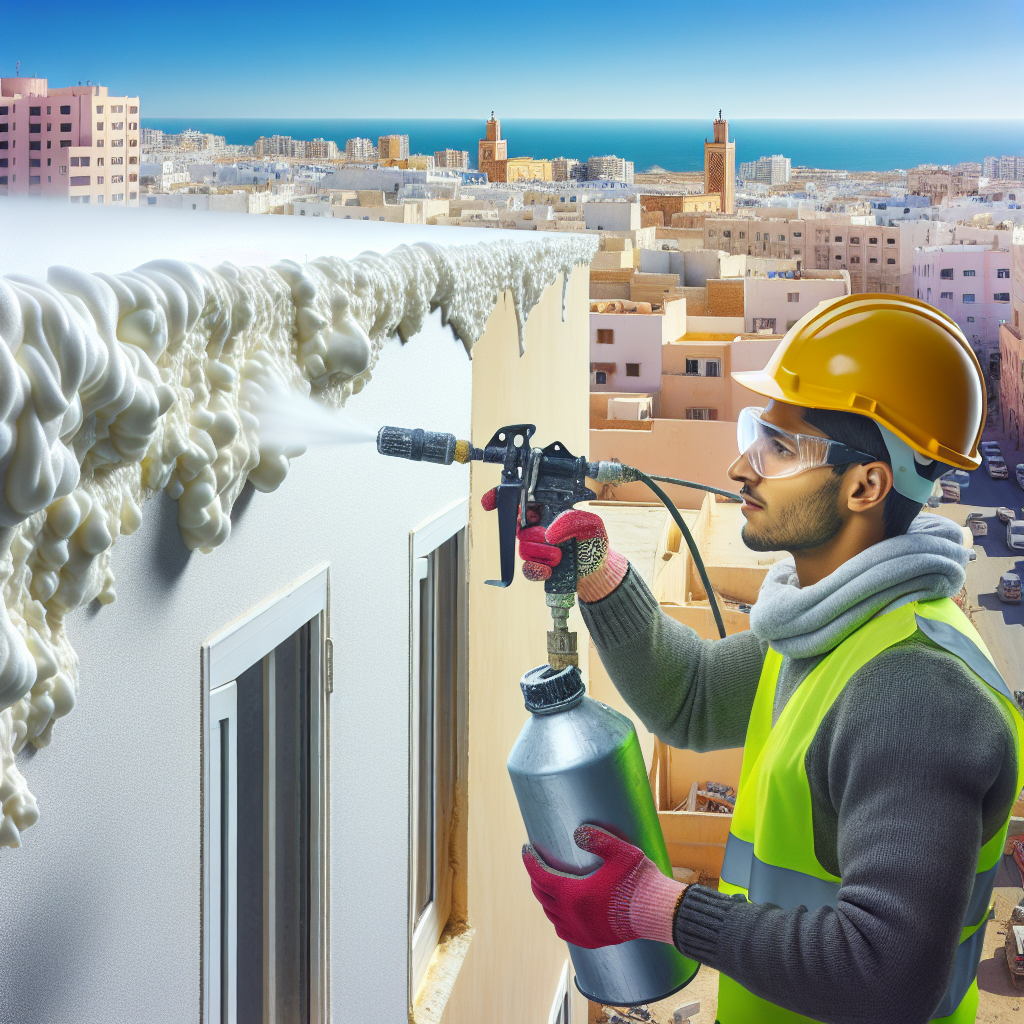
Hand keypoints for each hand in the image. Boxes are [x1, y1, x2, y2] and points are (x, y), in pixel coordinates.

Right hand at [479, 493, 626, 599]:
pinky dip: (538, 570)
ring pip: (523, 549)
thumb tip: (550, 533)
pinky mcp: (537, 567)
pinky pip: (527, 569)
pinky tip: (550, 570)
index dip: (500, 498)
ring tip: (560, 555)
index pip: (519, 501)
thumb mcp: (590, 523)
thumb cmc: (593, 540)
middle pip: (518, 529)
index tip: (489, 503)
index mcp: (546, 510)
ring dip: (543, 554)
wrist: (597, 568)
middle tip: (551, 538)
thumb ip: (571, 520)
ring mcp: (535, 548)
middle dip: (534, 535)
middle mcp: (536, 527)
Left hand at [522, 824, 685, 948]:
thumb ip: (596, 838)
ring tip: (548, 885)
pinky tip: (562, 912)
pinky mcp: (593, 940)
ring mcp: (582, 932)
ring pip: (552, 916)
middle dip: (536, 878)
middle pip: (543, 896)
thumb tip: (577, 831)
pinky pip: (565, 932)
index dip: (530, 861)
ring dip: (546, 899)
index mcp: (574, 895)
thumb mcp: (620, 851)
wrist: (660, 913)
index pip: (541, 876)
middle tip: (536, 863)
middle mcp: (573, 917)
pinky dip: (558, 919)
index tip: (526, 849)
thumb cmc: (640, 881)